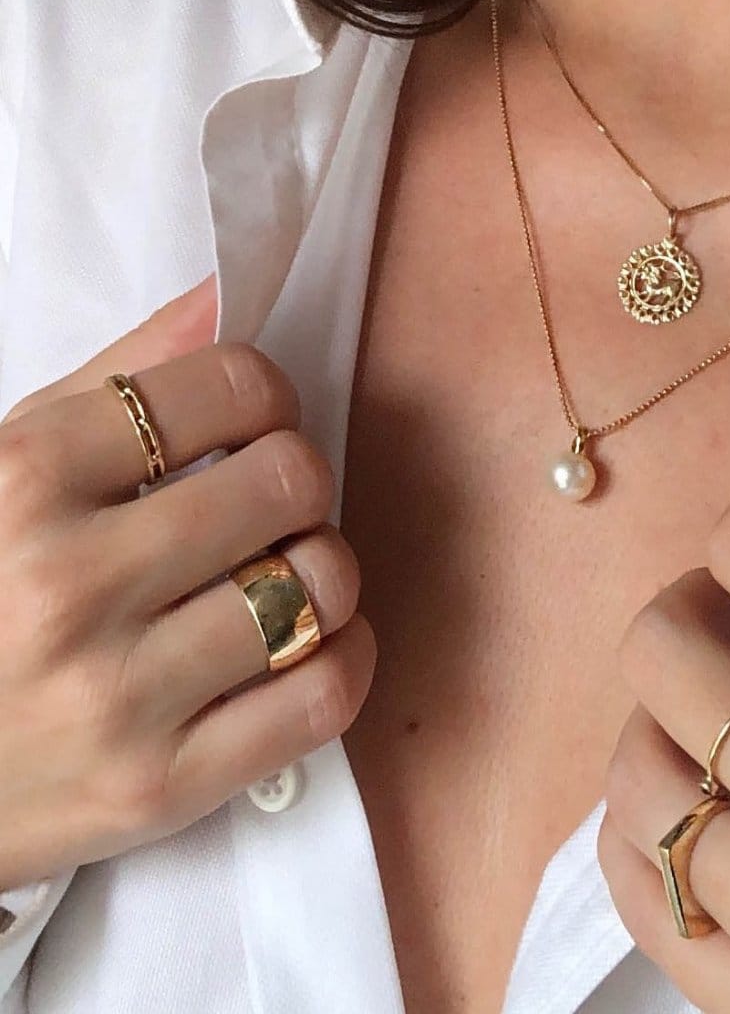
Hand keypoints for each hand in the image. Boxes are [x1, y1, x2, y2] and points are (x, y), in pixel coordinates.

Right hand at [0, 276, 374, 890]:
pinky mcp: (161, 786)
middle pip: (293, 479)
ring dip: (323, 571)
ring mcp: (117, 694)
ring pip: (323, 583)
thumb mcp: (5, 465)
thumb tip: (225, 295)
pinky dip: (344, 656)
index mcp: (24, 479)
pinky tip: (306, 644)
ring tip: (278, 576)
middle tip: (266, 506)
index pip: (235, 386)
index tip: (251, 424)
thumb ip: (115, 376)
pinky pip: (327, 695)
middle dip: (297, 482)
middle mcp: (68, 584)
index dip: (265, 397)